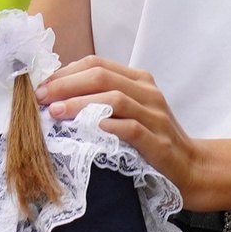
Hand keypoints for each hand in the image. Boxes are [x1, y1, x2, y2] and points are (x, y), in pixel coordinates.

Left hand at [36, 58, 204, 205]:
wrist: (190, 166)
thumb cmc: (151, 139)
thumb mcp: (129, 112)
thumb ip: (101, 99)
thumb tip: (56, 95)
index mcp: (139, 80)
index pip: (97, 64)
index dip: (65, 72)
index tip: (40, 86)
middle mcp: (148, 92)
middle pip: (102, 77)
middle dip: (66, 85)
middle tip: (40, 97)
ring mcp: (155, 116)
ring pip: (114, 99)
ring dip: (80, 104)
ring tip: (55, 112)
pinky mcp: (158, 142)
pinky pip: (132, 128)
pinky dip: (109, 126)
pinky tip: (89, 128)